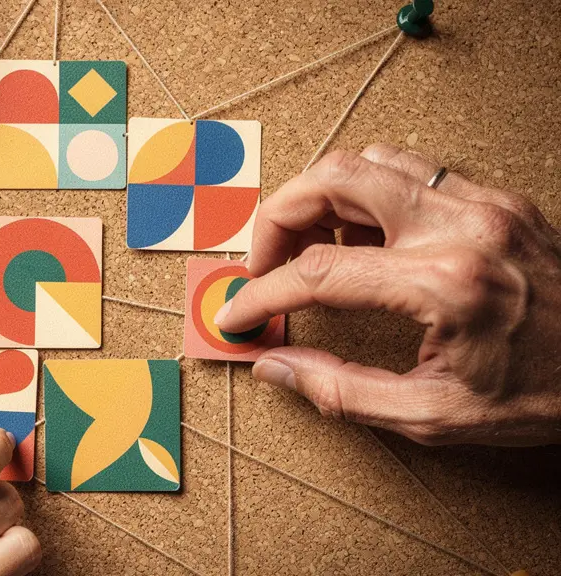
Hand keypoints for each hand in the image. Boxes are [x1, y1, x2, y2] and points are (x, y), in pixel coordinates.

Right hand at [216, 144, 560, 445]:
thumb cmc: (549, 394)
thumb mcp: (437, 416)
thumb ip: (343, 392)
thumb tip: (277, 366)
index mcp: (445, 285)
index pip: (319, 272)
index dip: (263, 293)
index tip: (238, 313)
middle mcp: (462, 226)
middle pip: (333, 179)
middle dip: (277, 218)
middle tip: (263, 263)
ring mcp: (482, 203)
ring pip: (369, 160)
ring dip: (320, 198)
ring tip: (308, 248)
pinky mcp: (496, 198)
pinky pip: (409, 170)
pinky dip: (366, 194)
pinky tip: (362, 237)